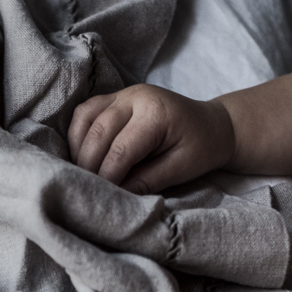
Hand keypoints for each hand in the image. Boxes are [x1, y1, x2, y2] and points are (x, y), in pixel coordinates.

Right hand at [67, 84, 234, 193]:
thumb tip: (116, 195)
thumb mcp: (181, 169)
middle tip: (87, 190)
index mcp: (157, 113)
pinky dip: (78, 133)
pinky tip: (82, 155)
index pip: (122, 148)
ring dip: (79, 147)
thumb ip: (148, 180)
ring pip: (86, 117)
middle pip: (99, 131)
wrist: (212, 125)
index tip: (102, 198)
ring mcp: (123, 93)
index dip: (108, 176)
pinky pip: (86, 111)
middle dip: (89, 164)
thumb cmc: (201, 148)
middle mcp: (136, 97)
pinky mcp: (115, 97)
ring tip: (83, 174)